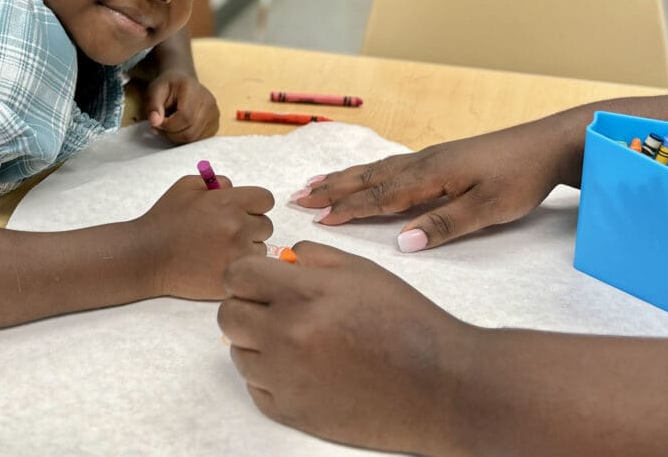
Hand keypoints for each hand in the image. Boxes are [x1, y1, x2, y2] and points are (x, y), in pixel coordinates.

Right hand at [139, 174, 273, 299]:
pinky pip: (250, 269)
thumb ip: (215, 181)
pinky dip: (240, 265)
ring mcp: (237, 255)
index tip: (241, 210)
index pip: (265, 199)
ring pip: (261, 249)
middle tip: (227, 231)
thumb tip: (233, 188)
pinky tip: (219, 262)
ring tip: (221, 249)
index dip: (254, 204)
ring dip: (247, 248)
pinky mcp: (233, 276)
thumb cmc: (166, 218)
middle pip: (266, 225)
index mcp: (230, 203)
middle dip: (250, 226)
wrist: (148, 256)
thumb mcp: (186, 186)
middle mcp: (238, 228)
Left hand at [144, 68, 219, 143]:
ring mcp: (214, 114)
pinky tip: (180, 128)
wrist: (182, 83)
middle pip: (190, 131)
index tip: (158, 121)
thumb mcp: (155, 91)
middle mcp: (209, 102)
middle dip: (171, 133)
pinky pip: (199, 140)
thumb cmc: (168, 87)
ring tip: (170, 125)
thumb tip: (155, 122)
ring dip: (177, 137)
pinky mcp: (215, 125)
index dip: (168, 125)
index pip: (185, 117)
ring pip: (194, 138)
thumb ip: (153, 106)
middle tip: (162, 125)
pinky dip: (186, 139)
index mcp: (193, 89)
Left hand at [217, 241, 474, 454]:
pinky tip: (302, 366)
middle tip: (274, 306)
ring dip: (256, 341)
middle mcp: (285, 335)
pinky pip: (255, 387)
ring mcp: (285, 378)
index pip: (236, 275)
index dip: (247, 272)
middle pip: (228, 314)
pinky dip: (269, 375)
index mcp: (303, 294)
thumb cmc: (406, 321)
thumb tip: (281, 256)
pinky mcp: (291, 412)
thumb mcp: (362, 271)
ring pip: (237, 352)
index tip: (261, 277)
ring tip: (295, 338)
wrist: (439, 384)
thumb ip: (314, 256)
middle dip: (246, 305)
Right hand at [292, 117, 578, 249]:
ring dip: (345, 177)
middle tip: (298, 195)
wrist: (548, 144)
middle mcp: (423, 163)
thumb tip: (402, 243)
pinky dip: (368, 170)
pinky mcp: (441, 157)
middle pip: (368, 178)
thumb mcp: (488, 210)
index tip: (317, 219)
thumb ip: (444, 226)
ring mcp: (431, 158)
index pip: (380, 197)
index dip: (347, 209)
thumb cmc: (521, 179)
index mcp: (430, 177)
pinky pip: (391, 164)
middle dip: (332, 188)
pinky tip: (365, 173)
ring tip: (317, 181)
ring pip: (377, 168)